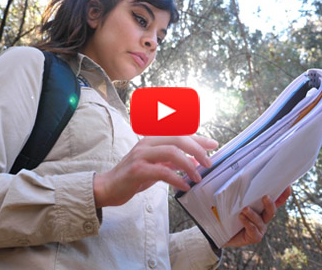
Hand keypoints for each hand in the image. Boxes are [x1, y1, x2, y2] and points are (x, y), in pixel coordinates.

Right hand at [93, 135, 217, 207]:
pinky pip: (163, 171)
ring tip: (198, 177)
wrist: (107, 187)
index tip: (214, 144)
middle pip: (178, 138)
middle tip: (208, 163)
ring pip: (172, 152)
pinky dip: (177, 179)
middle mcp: (147, 143)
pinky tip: (184, 186)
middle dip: (197, 150)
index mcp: (152, 139)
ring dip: (189, 165)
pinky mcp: (137, 169)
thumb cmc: (132, 177)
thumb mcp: (155, 166)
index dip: (198, 138)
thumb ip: (172, 162)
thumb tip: (194, 162)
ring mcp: (141, 155)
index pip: (180, 133)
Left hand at [224, 186, 291, 247]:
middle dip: (270, 204)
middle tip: (265, 197)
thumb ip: (241, 193)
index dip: (283, 195)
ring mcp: (260, 228)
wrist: (222, 233)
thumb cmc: (230, 214)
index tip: (287, 186)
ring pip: (261, 220)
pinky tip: (241, 217)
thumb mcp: (235, 201)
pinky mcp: (254, 236)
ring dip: (253, 214)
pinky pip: (253, 229)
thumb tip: (241, 176)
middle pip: (271, 211)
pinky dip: (247, 223)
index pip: (276, 200)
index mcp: (262, 207)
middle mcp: (264, 217)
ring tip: (245, 209)